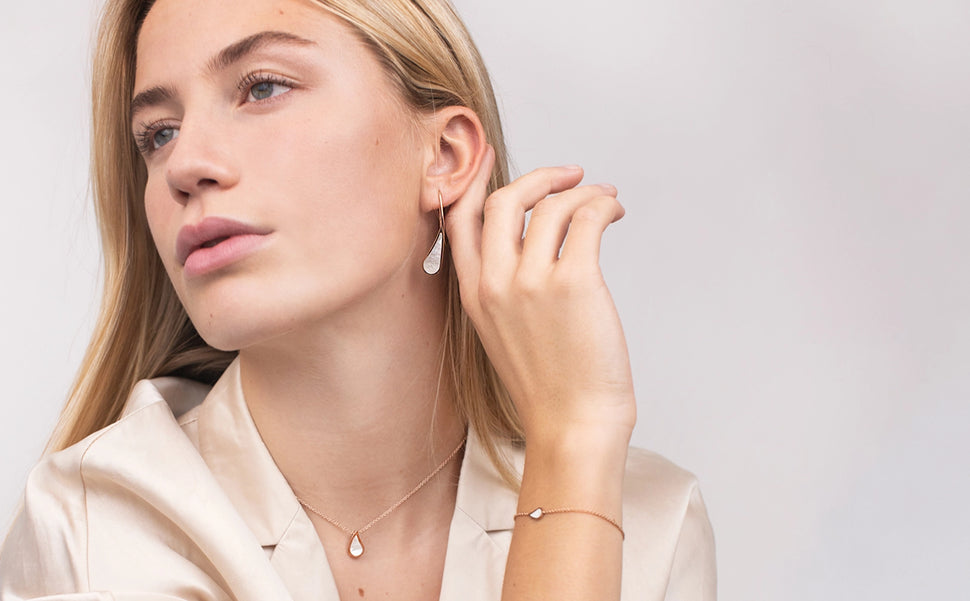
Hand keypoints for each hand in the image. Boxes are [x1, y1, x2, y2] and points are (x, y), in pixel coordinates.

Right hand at [446, 146, 636, 448]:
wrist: (573, 425)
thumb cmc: (550, 386)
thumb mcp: (504, 334)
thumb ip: (506, 288)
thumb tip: (533, 240)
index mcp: (474, 296)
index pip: (460, 221)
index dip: (475, 183)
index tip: (492, 160)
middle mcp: (495, 284)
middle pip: (504, 200)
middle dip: (538, 177)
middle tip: (569, 176)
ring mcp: (531, 283)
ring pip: (551, 205)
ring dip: (584, 193)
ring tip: (606, 200)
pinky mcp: (574, 283)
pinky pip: (587, 219)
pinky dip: (603, 205)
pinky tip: (614, 212)